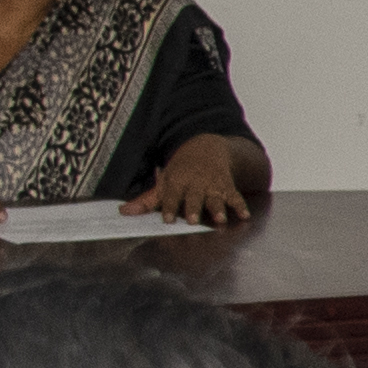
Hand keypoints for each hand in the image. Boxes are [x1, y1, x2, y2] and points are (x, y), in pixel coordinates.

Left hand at [141, 136, 267, 230]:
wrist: (208, 147)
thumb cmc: (183, 169)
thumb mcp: (165, 181)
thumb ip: (147, 200)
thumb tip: (123, 213)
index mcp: (177, 182)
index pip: (171, 195)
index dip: (169, 207)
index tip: (167, 219)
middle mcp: (195, 183)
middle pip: (193, 197)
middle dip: (193, 208)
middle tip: (192, 220)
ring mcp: (212, 185)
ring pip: (215, 198)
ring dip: (217, 208)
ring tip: (220, 219)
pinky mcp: (227, 185)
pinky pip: (235, 195)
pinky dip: (240, 205)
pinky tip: (244, 215)